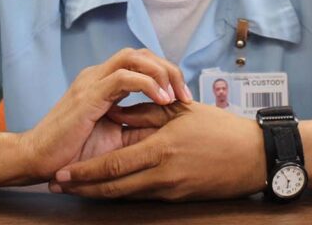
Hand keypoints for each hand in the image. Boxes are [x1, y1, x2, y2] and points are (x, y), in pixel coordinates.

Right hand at [17, 48, 191, 181]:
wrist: (36, 159)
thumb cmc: (72, 151)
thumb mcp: (114, 137)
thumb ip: (136, 125)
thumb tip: (168, 125)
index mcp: (102, 81)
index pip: (140, 61)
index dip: (165, 73)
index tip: (183, 97)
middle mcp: (97, 75)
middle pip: (141, 53)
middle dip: (169, 69)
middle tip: (186, 94)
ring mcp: (91, 82)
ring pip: (134, 57)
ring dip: (161, 72)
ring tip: (176, 95)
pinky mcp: (88, 95)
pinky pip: (123, 76)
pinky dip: (147, 84)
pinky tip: (162, 101)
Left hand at [49, 102, 266, 200]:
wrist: (254, 157)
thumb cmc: (220, 128)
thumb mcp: (181, 112)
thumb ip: (145, 113)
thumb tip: (113, 112)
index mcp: (160, 149)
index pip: (113, 165)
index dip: (84, 172)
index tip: (62, 172)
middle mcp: (161, 174)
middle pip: (112, 187)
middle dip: (82, 188)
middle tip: (56, 186)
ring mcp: (169, 190)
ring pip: (124, 196)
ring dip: (97, 194)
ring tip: (74, 190)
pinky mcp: (178, 199)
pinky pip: (142, 197)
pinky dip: (121, 194)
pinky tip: (106, 190)